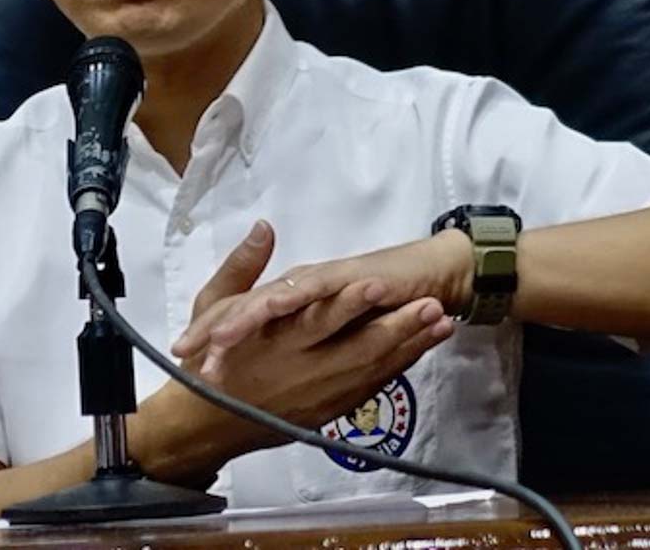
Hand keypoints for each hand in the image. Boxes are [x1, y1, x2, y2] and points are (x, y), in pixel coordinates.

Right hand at [156, 221, 455, 462]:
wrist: (207, 422)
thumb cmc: (209, 357)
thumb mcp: (211, 305)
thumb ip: (241, 267)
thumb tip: (264, 226)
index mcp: (273, 339)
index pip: (320, 318)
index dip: (352, 302)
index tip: (381, 283)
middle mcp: (302, 369)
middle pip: (359, 347)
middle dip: (399, 326)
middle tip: (432, 303)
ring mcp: (321, 394)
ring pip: (372, 369)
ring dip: (409, 346)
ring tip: (443, 321)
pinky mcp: (331, 411)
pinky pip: (371, 388)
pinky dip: (398, 367)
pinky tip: (422, 348)